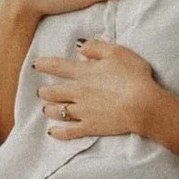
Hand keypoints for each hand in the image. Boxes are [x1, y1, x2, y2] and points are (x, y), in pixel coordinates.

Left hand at [32, 39, 167, 141]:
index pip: (57, 67)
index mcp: (84, 73)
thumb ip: (96, 47)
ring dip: (49, 109)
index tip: (35, 65)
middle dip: (44, 91)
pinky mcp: (90, 127)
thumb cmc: (134, 76)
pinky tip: (52, 132)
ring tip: (45, 109)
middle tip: (40, 91)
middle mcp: (78, 92)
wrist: (143, 105)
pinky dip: (58, 132)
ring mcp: (82, 111)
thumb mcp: (117, 52)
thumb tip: (80, 46)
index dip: (44, 65)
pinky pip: (69, 131)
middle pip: (54, 92)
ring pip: (58, 111)